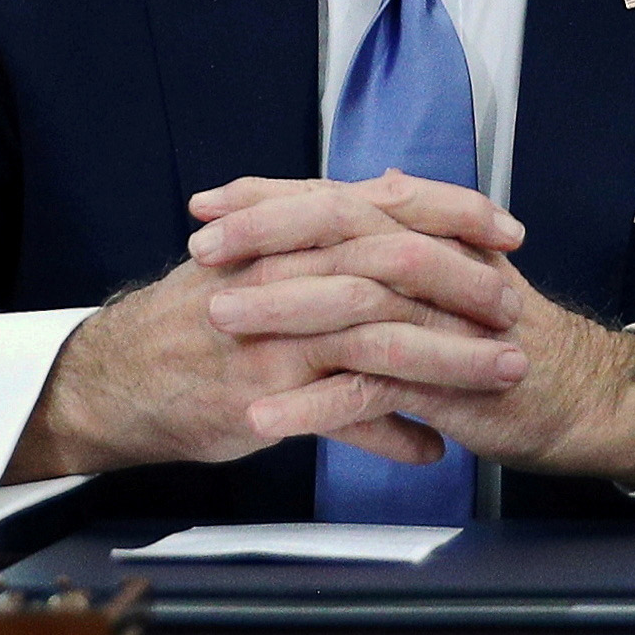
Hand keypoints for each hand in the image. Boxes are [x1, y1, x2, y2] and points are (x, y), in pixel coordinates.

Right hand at [6, 175, 527, 480]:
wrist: (117, 375)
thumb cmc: (198, 312)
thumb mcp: (260, 250)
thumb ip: (328, 222)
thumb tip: (397, 188)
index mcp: (290, 231)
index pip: (386, 204)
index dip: (455, 212)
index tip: (509, 230)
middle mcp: (285, 272)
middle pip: (393, 265)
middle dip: (465, 285)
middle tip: (516, 307)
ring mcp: (275, 335)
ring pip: (380, 337)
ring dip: (450, 359)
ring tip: (503, 376)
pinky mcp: (263, 395)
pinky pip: (343, 414)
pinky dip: (393, 432)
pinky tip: (432, 447)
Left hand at [198, 176, 634, 486]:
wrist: (579, 395)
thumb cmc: (506, 334)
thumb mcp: (460, 269)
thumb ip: (417, 226)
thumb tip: (381, 179)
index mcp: (428, 232)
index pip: (339, 196)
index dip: (270, 197)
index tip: (207, 204)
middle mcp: (435, 262)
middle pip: (343, 229)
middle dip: (266, 234)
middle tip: (202, 250)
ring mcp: (442, 320)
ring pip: (353, 301)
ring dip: (280, 309)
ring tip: (217, 321)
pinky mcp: (448, 382)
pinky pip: (372, 388)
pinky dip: (315, 403)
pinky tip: (266, 416)